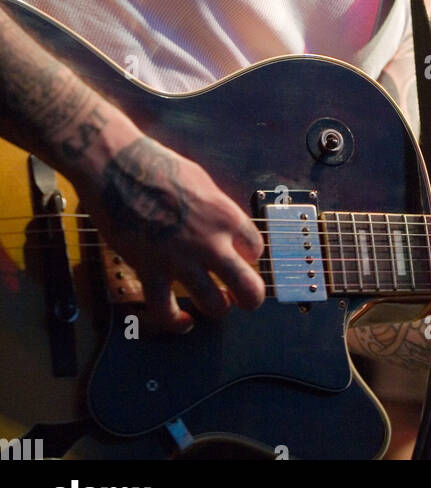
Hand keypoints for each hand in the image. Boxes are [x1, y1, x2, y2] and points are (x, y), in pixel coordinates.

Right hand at [75, 134, 264, 332]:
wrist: (117, 167)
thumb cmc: (157, 166)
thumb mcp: (201, 181)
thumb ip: (216, 209)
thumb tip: (224, 225)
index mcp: (225, 214)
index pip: (255, 248)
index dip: (249, 257)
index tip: (241, 258)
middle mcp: (210, 241)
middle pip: (248, 287)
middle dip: (251, 299)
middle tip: (246, 300)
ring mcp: (181, 260)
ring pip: (214, 306)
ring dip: (217, 308)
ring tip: (216, 305)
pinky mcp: (150, 271)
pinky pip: (166, 311)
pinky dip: (177, 322)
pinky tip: (183, 321)